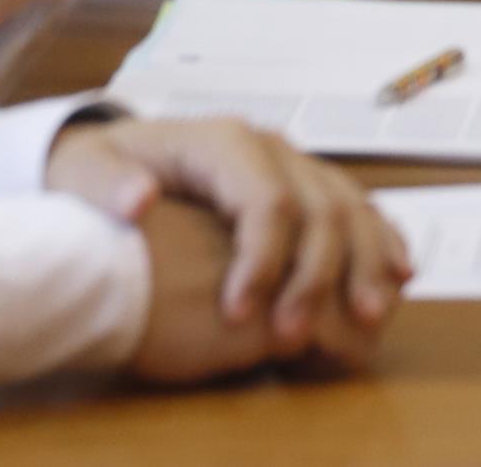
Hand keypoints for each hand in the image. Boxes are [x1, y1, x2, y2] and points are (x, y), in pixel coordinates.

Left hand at [47, 117, 405, 351]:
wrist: (116, 154)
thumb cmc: (99, 170)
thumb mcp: (83, 172)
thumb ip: (106, 185)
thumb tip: (140, 199)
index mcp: (223, 142)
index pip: (266, 200)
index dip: (263, 259)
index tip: (238, 315)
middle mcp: (271, 148)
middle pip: (319, 207)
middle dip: (314, 276)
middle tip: (291, 338)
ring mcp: (296, 164)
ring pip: (351, 207)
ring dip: (364, 262)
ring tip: (367, 317)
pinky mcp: (306, 185)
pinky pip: (358, 208)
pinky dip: (382, 240)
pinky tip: (398, 275)